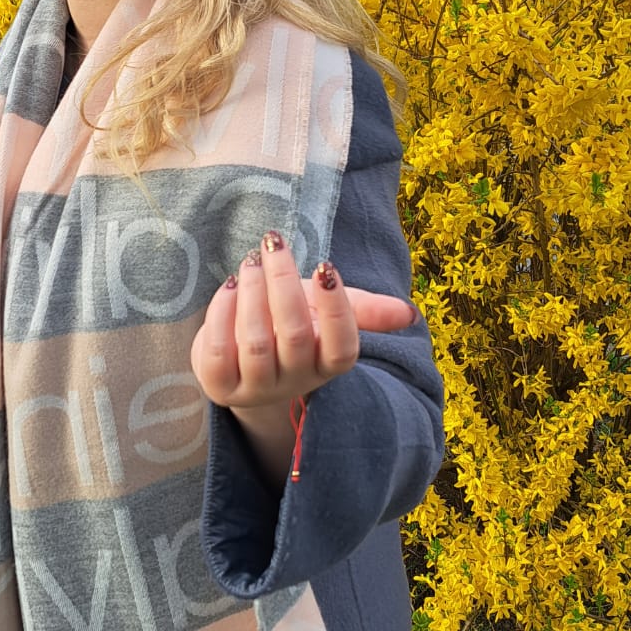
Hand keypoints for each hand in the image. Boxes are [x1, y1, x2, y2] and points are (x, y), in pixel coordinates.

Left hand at [190, 230, 415, 477]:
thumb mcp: (324, 310)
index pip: (343, 347)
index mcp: (328, 364)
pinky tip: (230, 285)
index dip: (336, 308)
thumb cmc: (289, 323)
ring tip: (252, 260)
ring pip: (256, 341)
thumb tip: (410, 314)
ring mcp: (257, 388)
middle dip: (283, 282)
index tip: (325, 265)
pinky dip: (223, 311)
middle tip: (273, 243)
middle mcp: (296, 381)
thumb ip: (363, 309)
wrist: (240, 357)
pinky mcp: (220, 387)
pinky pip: (219, 351)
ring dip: (253, 291)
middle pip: (295, 334)